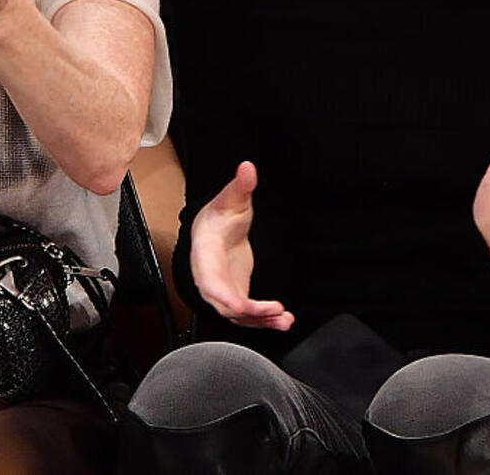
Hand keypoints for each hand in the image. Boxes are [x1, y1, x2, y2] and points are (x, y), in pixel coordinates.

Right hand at [189, 161, 294, 329]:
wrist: (214, 231)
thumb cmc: (217, 218)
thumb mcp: (230, 199)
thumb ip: (240, 186)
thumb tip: (247, 168)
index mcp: (205, 256)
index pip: (209, 280)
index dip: (222, 295)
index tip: (239, 305)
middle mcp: (211, 278)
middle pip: (225, 304)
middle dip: (249, 313)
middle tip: (274, 311)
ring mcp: (224, 290)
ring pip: (238, 316)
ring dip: (261, 321)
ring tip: (285, 321)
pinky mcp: (237, 295)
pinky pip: (248, 315)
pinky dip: (265, 320)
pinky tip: (283, 321)